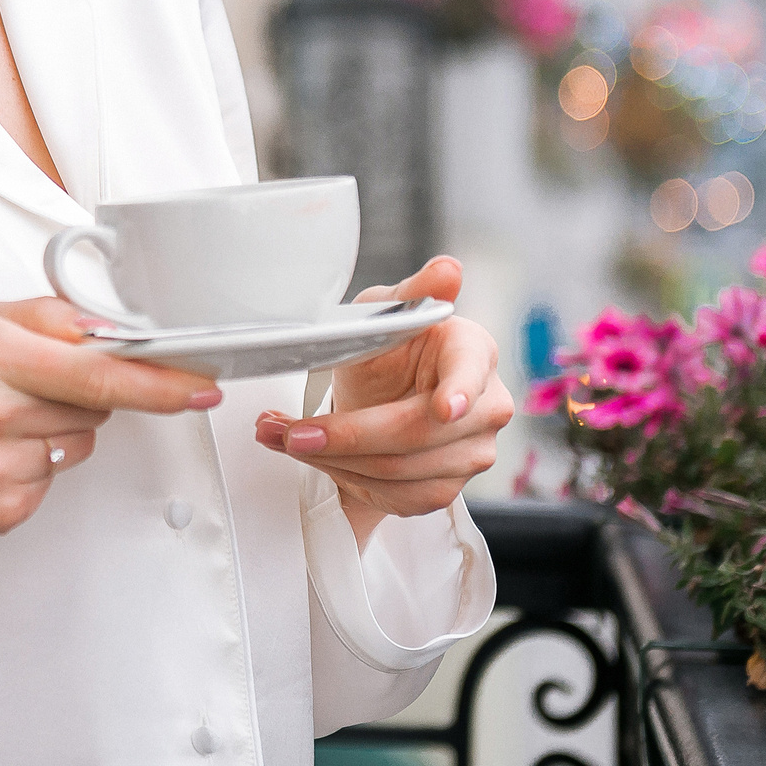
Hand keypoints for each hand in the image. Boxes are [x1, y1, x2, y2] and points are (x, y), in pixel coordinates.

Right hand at [0, 298, 213, 608]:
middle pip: (94, 410)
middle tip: (24, 383)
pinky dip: (31, 464)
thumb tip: (112, 327)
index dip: (158, 383)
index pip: (96, 374)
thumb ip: (43, 317)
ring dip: (53, 430)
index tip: (200, 386)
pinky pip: (52, 481)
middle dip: (79, 393)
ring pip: (77, 446)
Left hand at [252, 256, 511, 547]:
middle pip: (417, 432)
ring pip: (398, 470)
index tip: (442, 407)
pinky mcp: (445, 487)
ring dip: (329, 458)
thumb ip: (413, 293)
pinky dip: (342, 478)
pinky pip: (392, 496)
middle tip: (291, 430)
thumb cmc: (388, 347)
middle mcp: (485, 407)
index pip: (471, 370)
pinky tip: (314, 455)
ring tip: (280, 435)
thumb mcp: (386, 309)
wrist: (381, 393)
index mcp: (474, 351)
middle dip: (346, 434)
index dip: (458, 390)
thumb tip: (447, 269)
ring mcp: (471, 453)